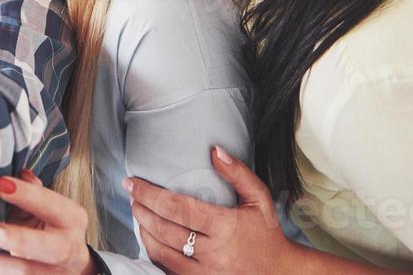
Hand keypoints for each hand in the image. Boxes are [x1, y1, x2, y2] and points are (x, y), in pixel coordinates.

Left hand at [0, 169, 95, 274]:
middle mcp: (69, 248)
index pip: (51, 204)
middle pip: (45, 246)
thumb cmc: (52, 227)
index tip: (0, 184)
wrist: (71, 264)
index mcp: (72, 219)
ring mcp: (56, 273)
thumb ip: (32, 191)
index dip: (27, 195)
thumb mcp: (49, 207)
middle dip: (15, 238)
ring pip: (28, 272)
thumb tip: (17, 172)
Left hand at [127, 147, 291, 274]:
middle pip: (164, 229)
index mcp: (225, 227)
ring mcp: (205, 273)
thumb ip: (238, 173)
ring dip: (144, 231)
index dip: (150, 194)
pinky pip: (167, 269)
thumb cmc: (267, 234)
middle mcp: (212, 252)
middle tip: (132, 195)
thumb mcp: (259, 199)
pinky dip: (154, 253)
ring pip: (161, 252)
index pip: (177, 207)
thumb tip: (215, 150)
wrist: (281, 274)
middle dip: (141, 210)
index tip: (133, 183)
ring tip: (137, 214)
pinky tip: (149, 239)